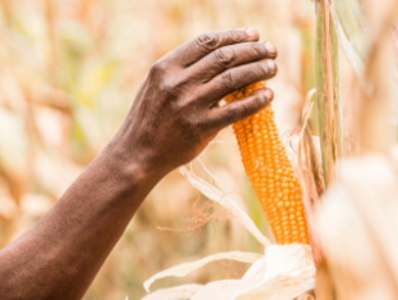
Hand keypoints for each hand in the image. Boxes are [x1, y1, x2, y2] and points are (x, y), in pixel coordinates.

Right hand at [117, 28, 277, 175]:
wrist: (137, 153)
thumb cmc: (149, 118)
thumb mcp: (157, 85)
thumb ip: (183, 70)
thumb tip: (220, 57)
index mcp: (165, 67)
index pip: (207, 42)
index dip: (234, 35)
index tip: (253, 34)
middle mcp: (177, 82)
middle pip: (224, 57)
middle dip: (253, 50)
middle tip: (271, 50)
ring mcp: (189, 105)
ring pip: (233, 79)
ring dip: (258, 70)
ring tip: (273, 68)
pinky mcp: (200, 128)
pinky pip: (235, 111)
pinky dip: (255, 101)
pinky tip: (269, 95)